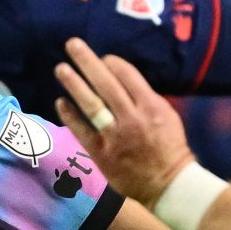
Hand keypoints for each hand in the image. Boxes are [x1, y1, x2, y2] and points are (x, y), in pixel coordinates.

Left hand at [52, 39, 193, 204]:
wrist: (168, 184)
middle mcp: (132, 118)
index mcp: (151, 106)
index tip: (103, 58)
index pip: (127, 75)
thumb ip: (146, 98)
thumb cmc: (170, 148)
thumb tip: (123, 80)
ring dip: (75, 84)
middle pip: (106, 83)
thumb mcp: (167, 116)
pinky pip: (82, 131)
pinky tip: (60, 102)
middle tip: (72, 45)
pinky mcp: (102, 153)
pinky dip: (70, 116)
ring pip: (92, 104)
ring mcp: (115, 136)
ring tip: (61, 68)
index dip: (112, 63)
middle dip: (88, 62)